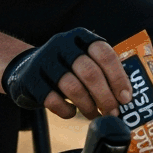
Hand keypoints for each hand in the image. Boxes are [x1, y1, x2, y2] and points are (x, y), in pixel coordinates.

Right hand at [1, 28, 132, 118]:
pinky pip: (53, 100)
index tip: (126, 98)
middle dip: (105, 97)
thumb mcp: (84, 60)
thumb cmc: (67, 68)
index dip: (118, 78)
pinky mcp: (31, 80)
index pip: (104, 54)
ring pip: (72, 87)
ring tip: (94, 115)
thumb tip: (127, 98)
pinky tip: (72, 111)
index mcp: (81, 37)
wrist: (26, 69)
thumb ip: (104, 72)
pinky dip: (67, 110)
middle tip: (113, 112)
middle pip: (90, 72)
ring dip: (88, 106)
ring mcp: (44, 61)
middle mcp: (62, 45)